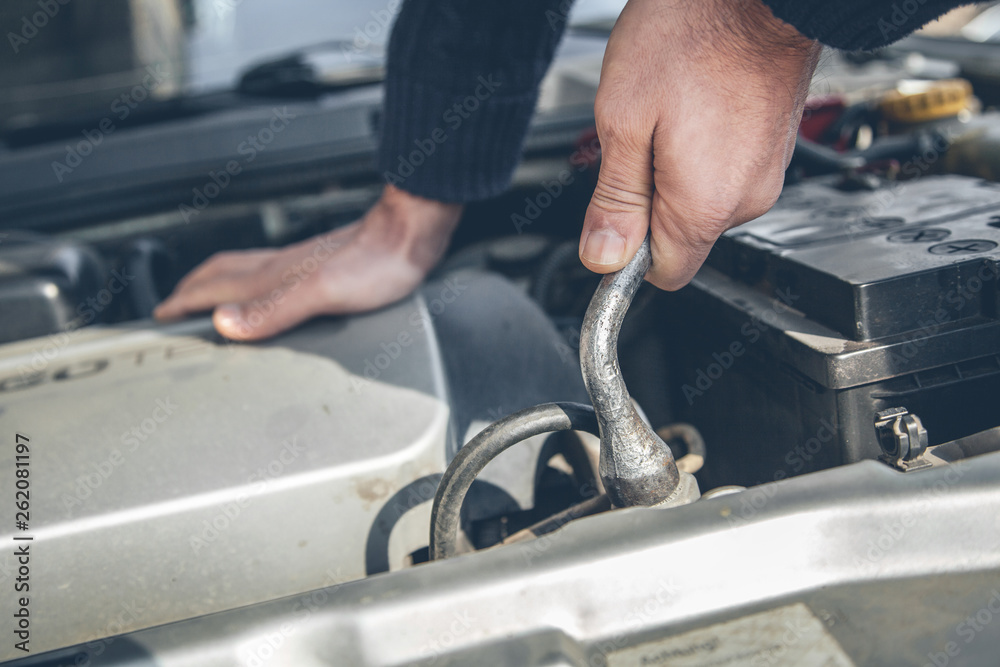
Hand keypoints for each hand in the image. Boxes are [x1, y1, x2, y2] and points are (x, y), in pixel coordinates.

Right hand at [153, 185, 461, 339]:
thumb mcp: (321, 294)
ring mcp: (299, 264)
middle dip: (192, 290)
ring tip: (208, 298)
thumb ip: (272, 310)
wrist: (410, 234)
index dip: (184, 303)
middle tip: (174, 306)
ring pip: (243, 271)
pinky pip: (271, 274)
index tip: (161, 317)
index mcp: (272, 276)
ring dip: (218, 284)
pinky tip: (269, 291)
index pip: (212, 288)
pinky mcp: (321, 265)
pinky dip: (253, 284)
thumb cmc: (376, 263)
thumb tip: (224, 324)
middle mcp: (279, 267)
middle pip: (221, 274)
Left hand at [578, 0, 820, 287]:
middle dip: (649, 202)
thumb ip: (614, 199)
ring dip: (675, 173)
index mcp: (705, 204)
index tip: (612, 215)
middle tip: (637, 140)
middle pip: (682, 237)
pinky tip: (694, 105)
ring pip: (702, 202)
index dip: (629, 251)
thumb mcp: (624, 119)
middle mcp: (747, 199)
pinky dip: (702, 153)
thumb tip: (603, 258)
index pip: (664, 274)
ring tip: (670, 112)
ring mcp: (767, 172)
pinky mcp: (773, 148)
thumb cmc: (692, 33)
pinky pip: (727, 173)